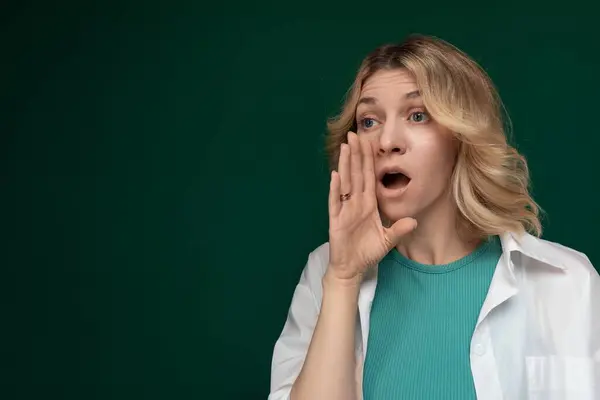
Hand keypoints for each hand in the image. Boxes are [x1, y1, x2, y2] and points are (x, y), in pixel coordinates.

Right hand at [327, 132, 416, 284]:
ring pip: (346, 182)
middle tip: (354, 134)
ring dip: (345, 164)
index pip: (370, 177)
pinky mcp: (336, 219)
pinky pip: (336, 201)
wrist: (352, 268)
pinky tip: (335, 175)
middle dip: (356, 154)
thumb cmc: (367, 252)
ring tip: (345, 147)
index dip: (370, 160)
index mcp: (368, 204)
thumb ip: (399, 229)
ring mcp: (345, 210)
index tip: (370, 142)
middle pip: (357, 174)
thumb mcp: (387, 240)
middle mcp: (356, 203)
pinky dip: (336, 189)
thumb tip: (414, 221)